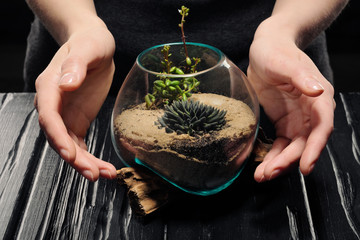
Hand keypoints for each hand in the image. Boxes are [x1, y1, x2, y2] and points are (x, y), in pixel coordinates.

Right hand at [34, 26, 116, 180]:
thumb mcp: (87, 48)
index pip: (49, 116)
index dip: (58, 137)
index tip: (71, 154)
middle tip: (94, 174)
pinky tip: (105, 168)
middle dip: (75, 158)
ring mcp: (65, 115)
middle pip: (59, 137)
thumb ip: (76, 66)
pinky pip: (81, 144)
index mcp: (51, 87)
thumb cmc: (89, 43)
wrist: (94, 45)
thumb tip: (67, 85)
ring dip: (85, 163)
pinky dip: (91, 157)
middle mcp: (54, 105)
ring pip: (70, 145)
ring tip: (106, 174)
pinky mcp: (78, 120)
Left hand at [248, 21, 335, 181]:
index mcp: (318, 98)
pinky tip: (261, 167)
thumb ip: (301, 77)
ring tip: (261, 176)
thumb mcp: (285, 62)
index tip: (305, 167)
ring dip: (278, 163)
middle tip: (269, 173)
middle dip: (289, 161)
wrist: (266, 50)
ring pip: (292, 148)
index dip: (314, 149)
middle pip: (305, 143)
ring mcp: (297, 120)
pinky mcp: (284, 123)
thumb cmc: (277, 52)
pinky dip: (271, 156)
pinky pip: (280, 144)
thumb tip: (318, 91)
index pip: (322, 128)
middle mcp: (311, 112)